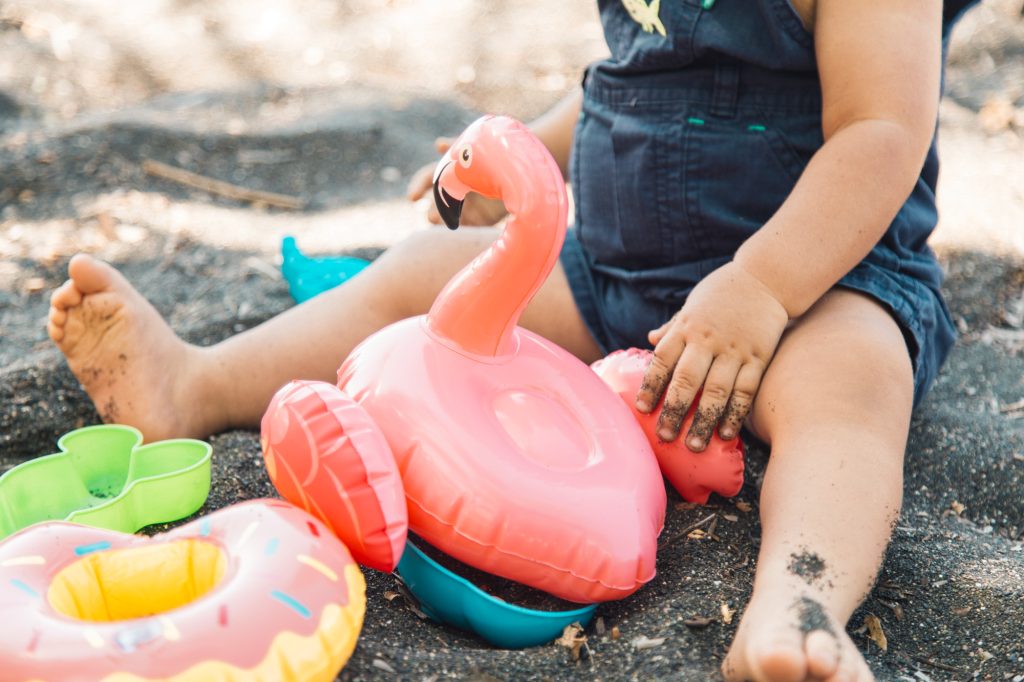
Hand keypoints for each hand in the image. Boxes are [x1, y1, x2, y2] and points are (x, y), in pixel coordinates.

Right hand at [406, 137, 507, 225]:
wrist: (526, 168)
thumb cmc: (499, 153)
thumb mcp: (479, 147)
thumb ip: (460, 147)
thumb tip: (437, 144)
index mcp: (453, 169)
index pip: (428, 177)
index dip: (418, 186)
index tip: (412, 198)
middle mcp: (459, 188)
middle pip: (438, 201)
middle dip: (433, 209)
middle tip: (432, 217)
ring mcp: (470, 204)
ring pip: (450, 216)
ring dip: (444, 220)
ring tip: (444, 224)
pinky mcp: (483, 218)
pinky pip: (470, 226)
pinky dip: (465, 229)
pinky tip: (464, 231)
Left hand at [636, 261, 788, 450]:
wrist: (766, 277)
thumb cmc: (722, 292)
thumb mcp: (691, 304)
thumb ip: (672, 326)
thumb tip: (649, 339)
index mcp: (686, 327)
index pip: (662, 360)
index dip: (651, 386)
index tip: (642, 409)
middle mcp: (707, 340)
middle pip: (687, 380)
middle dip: (674, 411)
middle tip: (665, 437)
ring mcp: (734, 350)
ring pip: (717, 391)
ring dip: (704, 421)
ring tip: (694, 445)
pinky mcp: (758, 357)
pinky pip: (746, 390)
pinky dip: (735, 414)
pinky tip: (726, 435)